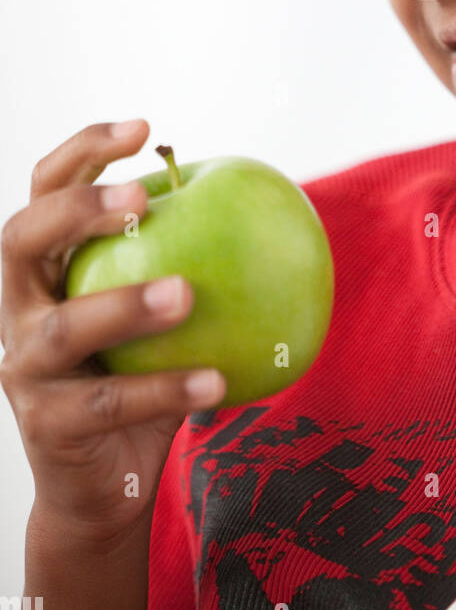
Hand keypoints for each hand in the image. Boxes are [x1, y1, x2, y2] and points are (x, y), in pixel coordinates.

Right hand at [0, 119, 224, 542]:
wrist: (105, 482)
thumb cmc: (142, 374)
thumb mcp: (160, 313)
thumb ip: (190, 259)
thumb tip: (276, 207)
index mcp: (47, 266)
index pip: (46, 190)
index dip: (85, 151)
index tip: (146, 127)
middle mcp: (20, 307)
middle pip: (22, 239)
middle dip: (76, 210)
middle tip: (141, 198)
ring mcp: (24, 369)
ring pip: (62, 329)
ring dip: (124, 305)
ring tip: (186, 293)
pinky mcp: (47, 425)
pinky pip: (109, 403)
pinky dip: (165, 390)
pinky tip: (217, 380)